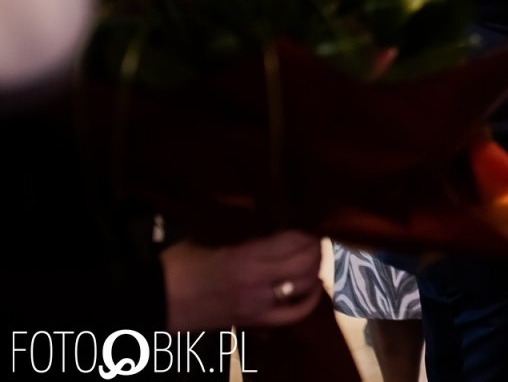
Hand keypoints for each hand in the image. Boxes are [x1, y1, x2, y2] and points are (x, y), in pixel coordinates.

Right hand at [160, 231, 322, 330]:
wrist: (155, 301)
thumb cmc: (178, 265)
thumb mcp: (211, 241)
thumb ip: (244, 239)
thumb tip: (270, 230)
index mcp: (245, 256)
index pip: (292, 241)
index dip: (306, 232)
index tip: (311, 225)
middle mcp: (257, 281)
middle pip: (304, 263)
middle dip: (316, 250)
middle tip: (315, 241)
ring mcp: (257, 304)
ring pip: (304, 287)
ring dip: (315, 271)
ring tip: (314, 260)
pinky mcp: (252, 321)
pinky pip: (292, 316)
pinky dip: (308, 302)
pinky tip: (314, 290)